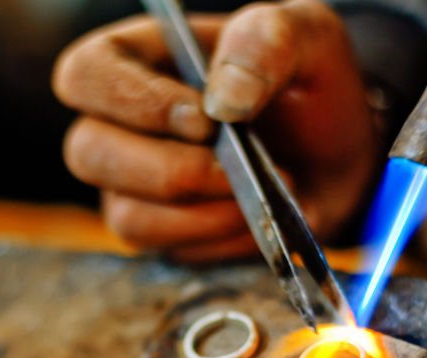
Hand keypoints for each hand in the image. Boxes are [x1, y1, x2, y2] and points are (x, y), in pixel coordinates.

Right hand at [52, 0, 377, 261]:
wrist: (340, 159)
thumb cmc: (310, 88)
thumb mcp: (307, 38)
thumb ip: (266, 41)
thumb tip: (226, 98)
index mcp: (137, 58)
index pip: (86, 74)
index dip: (132, 101)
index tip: (205, 120)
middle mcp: (117, 123)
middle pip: (88, 153)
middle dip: (170, 170)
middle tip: (237, 169)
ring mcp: (130, 185)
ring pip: (127, 215)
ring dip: (201, 213)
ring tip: (260, 193)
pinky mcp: (158, 233)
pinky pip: (167, 250)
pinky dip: (218, 238)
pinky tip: (255, 218)